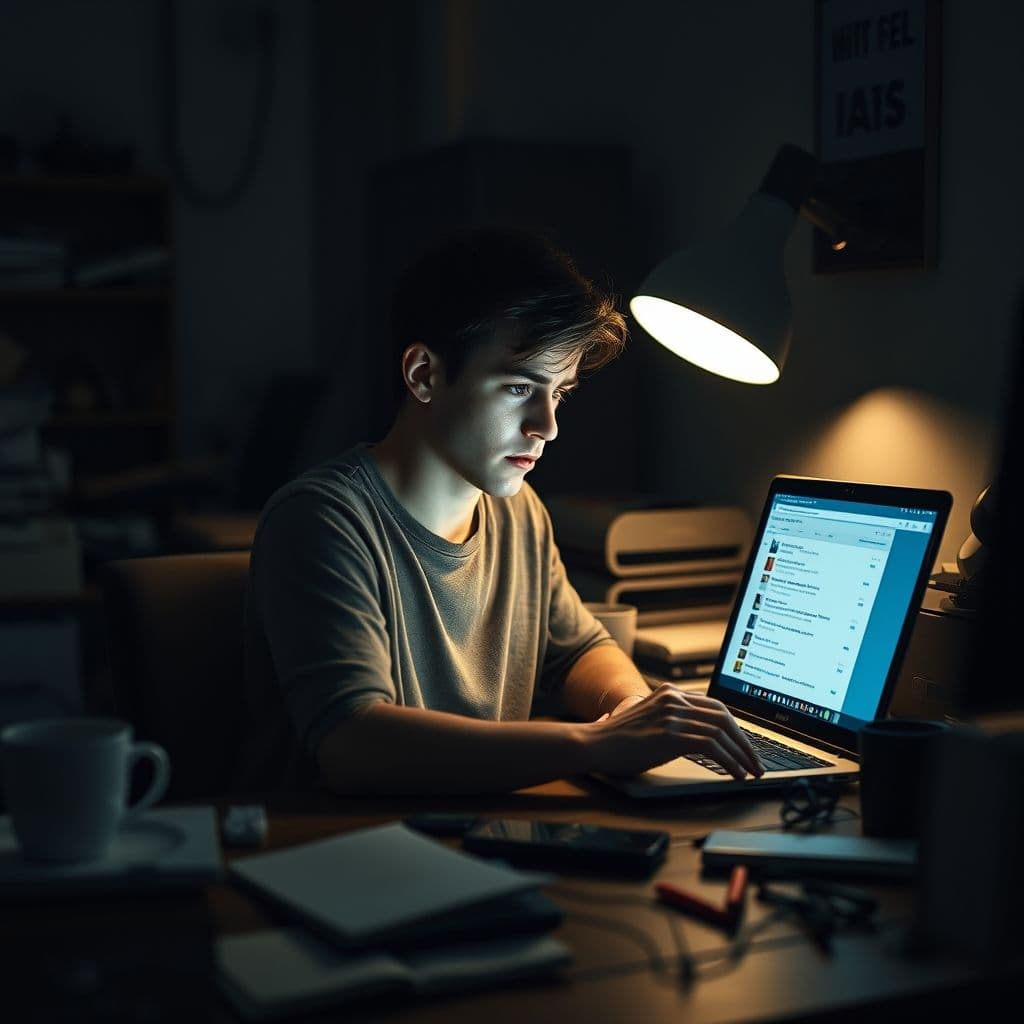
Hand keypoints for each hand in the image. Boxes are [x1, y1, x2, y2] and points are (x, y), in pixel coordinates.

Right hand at [586, 684, 764, 780]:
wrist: (595, 744)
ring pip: (721, 732)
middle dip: (745, 742)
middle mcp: (674, 698)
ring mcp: (672, 714)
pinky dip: (729, 762)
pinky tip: (736, 774)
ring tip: (751, 772)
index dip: (736, 730)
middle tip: (756, 763)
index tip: (746, 748)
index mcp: (671, 692)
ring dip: (742, 755)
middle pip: (724, 717)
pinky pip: (711, 746)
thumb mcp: (651, 721)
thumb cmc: (619, 740)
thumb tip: (704, 738)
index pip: (715, 707)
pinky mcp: (670, 734)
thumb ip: (673, 720)